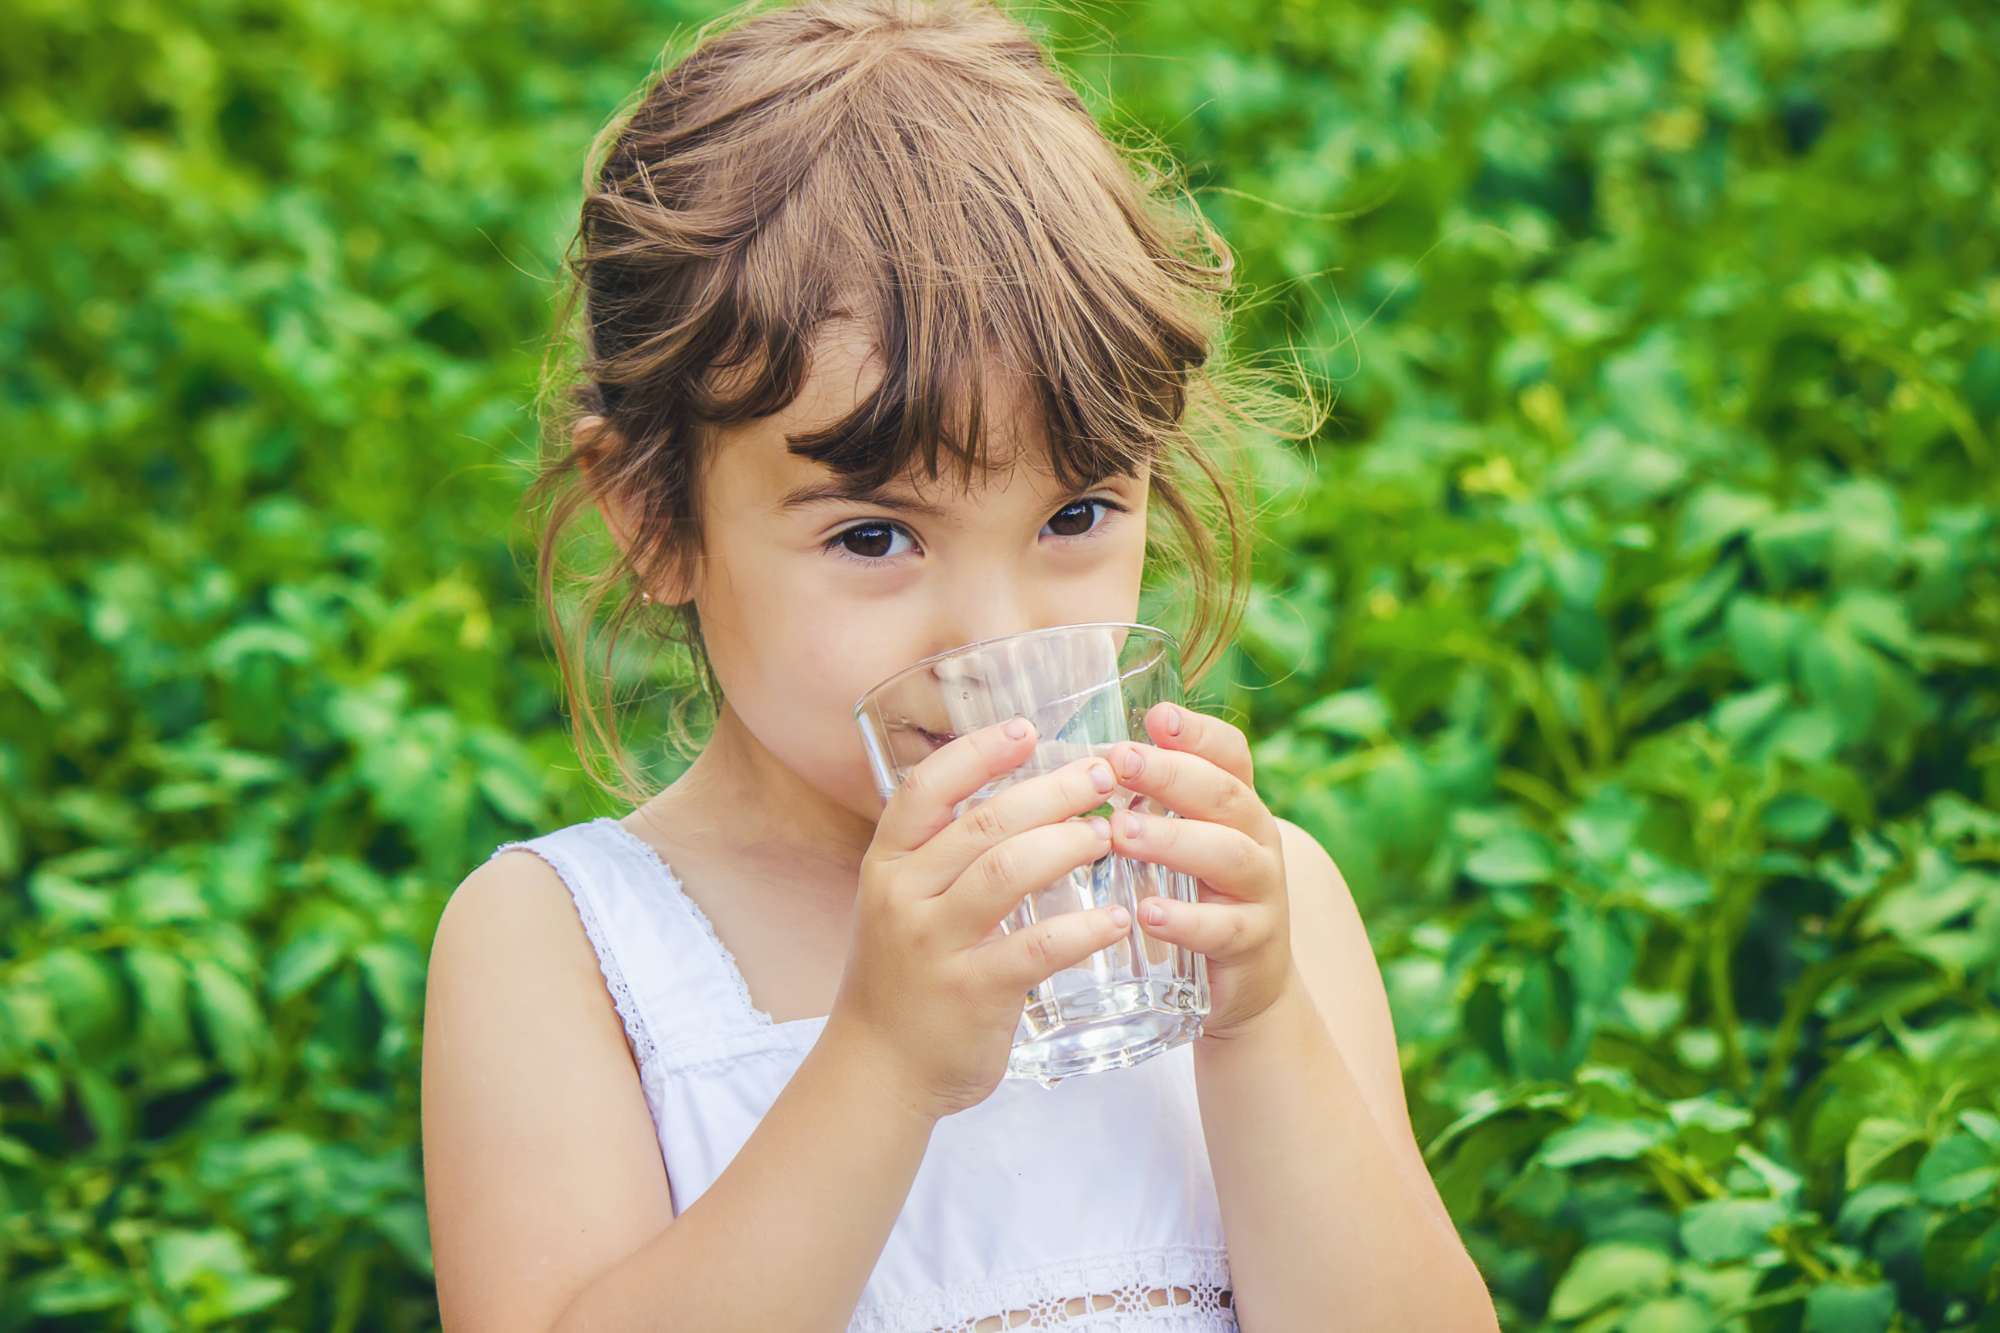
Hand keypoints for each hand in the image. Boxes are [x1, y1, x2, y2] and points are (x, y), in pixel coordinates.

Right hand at [828, 716, 1133, 1120]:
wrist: (877, 1072)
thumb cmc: (904, 978)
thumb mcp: (903, 905)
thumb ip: (945, 857)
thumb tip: (1022, 798)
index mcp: (888, 864)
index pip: (927, 788)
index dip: (979, 752)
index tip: (1028, 729)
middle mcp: (904, 895)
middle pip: (983, 822)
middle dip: (1050, 791)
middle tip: (1102, 776)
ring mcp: (934, 945)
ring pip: (1007, 872)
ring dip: (1067, 844)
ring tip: (1110, 836)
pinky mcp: (971, 993)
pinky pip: (1036, 948)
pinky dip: (1082, 929)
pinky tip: (1116, 917)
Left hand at [1101, 701, 1298, 1041]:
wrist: (1246, 983)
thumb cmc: (1196, 896)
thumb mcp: (1181, 842)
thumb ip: (1146, 803)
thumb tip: (1076, 759)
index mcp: (1235, 805)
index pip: (1229, 754)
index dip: (1197, 732)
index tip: (1156, 715)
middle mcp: (1257, 837)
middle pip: (1225, 794)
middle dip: (1172, 774)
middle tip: (1120, 762)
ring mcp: (1261, 890)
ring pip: (1228, 854)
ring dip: (1173, 839)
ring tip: (1121, 833)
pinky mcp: (1254, 942)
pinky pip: (1224, 928)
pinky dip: (1187, 920)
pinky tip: (1148, 914)